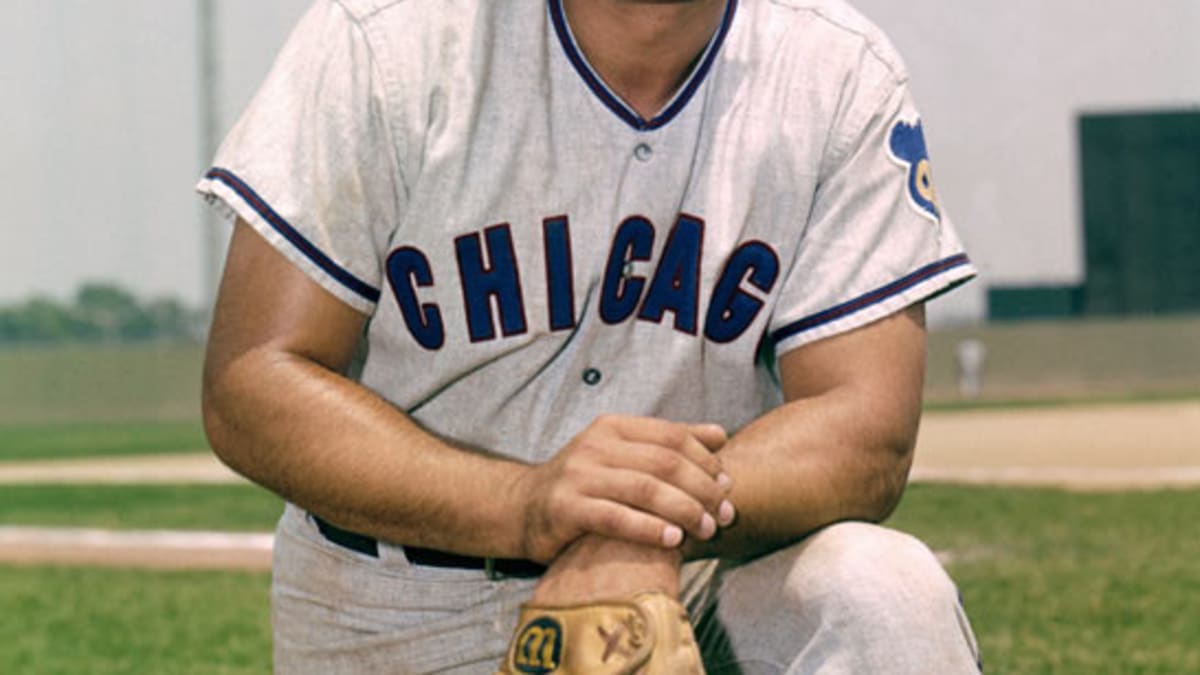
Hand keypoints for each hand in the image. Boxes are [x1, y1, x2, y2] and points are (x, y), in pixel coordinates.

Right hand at [514, 415, 733, 562]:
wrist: (523, 508)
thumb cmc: (583, 484)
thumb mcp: (622, 455)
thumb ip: (668, 444)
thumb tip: (720, 435)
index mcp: (613, 427)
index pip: (672, 436)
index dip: (706, 460)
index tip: (728, 485)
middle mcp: (596, 445)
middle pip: (665, 462)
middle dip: (702, 489)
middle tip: (724, 514)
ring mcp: (579, 476)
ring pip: (645, 489)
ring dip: (684, 511)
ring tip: (706, 529)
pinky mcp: (566, 508)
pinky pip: (616, 518)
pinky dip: (649, 528)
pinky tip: (672, 540)